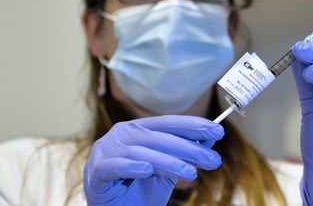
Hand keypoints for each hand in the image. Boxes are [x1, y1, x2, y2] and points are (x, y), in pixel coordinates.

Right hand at [83, 115, 223, 205]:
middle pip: (158, 137)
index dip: (193, 126)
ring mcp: (106, 151)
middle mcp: (122, 135)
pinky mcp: (96, 171)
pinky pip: (115, 166)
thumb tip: (209, 141)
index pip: (168, 123)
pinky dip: (131, 167)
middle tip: (212, 160)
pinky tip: (147, 170)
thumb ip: (182, 154)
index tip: (217, 131)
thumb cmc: (139, 188)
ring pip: (141, 152)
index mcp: (138, 129)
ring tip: (191, 173)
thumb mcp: (166, 170)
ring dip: (169, 162)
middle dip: (189, 148)